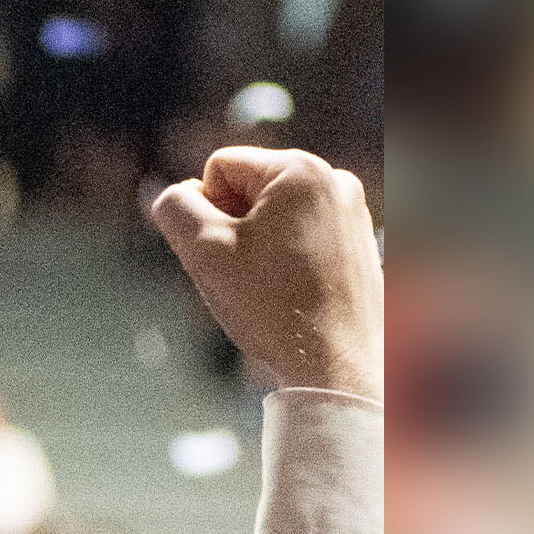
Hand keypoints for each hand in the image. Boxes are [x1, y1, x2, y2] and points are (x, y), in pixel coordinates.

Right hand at [149, 146, 381, 400]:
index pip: (219, 168)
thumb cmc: (272, 307)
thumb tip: (176, 197)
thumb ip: (174, 209)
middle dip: (232, 228)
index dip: (203, 212)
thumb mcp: (202, 252)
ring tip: (268, 287)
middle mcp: (335, 180)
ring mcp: (353, 212)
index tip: (222, 255)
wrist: (335, 365)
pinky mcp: (360, 242)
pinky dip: (285, 259)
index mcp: (300, 169)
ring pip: (274, 215)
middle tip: (242, 275)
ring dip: (256, 246)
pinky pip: (302, 236)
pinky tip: (290, 293)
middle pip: (249, 189)